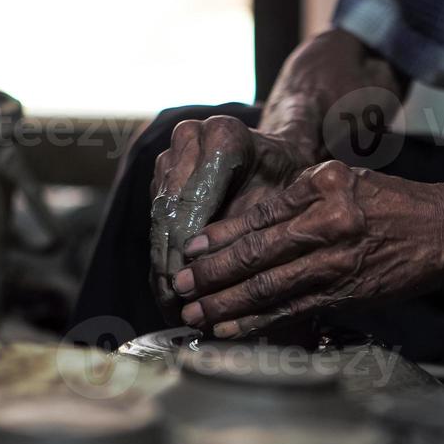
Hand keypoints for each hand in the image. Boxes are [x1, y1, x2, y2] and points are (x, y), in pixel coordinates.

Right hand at [150, 115, 314, 316]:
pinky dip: (162, 255)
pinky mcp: (160, 176)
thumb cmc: (287, 181)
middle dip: (170, 263)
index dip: (188, 248)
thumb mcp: (283, 204)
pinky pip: (156, 221)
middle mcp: (189, 138)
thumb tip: (231, 280)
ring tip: (171, 306)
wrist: (276, 158)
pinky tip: (168, 290)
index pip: (196, 201)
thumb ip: (252, 233)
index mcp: (223, 136)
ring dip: (161, 264)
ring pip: (158, 218)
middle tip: (176, 306)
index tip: (188, 285)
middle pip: (170, 211)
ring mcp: (171, 155)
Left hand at [171, 161, 443, 337]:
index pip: (260, 216)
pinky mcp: (347, 293)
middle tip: (180, 286)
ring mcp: (339, 263)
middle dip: (212, 275)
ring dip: (226, 304)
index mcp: (325, 188)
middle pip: (257, 254)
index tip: (190, 248)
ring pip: (270, 287)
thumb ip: (298, 198)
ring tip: (194, 314)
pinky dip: (258, 321)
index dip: (219, 236)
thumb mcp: (345, 180)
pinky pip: (293, 310)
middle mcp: (331, 224)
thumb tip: (245, 225)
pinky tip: (230, 327)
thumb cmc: (391, 202)